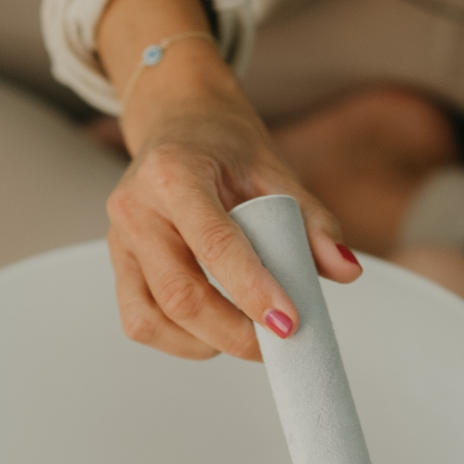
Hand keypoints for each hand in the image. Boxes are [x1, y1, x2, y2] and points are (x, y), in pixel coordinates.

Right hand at [97, 0, 361, 360]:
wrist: (176, 121)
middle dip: (234, 332)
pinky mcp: (118, 265)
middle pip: (180, 294)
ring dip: (205, 342)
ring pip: (152, 318)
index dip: (252, 290)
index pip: (215, 244)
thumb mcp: (273, 170)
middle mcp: (136, 208)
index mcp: (174, 174)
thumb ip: (312, 222)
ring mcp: (120, 240)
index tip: (288, 322)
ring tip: (245, 336)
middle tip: (277, 342)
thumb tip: (345, 270)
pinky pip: (139, 321)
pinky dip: (177, 339)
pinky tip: (210, 332)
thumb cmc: (222, 146)